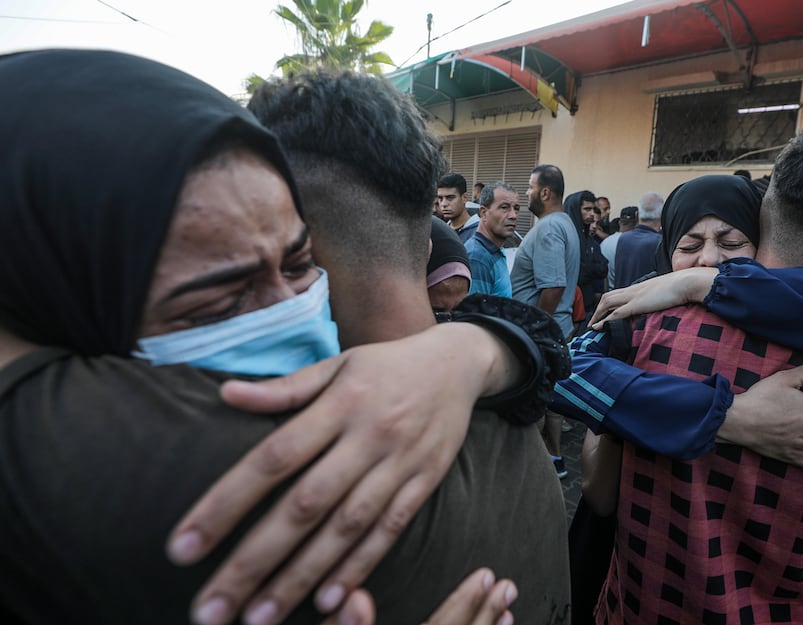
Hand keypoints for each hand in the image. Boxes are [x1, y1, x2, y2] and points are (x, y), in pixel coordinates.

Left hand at [167, 323, 515, 624]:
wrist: (458, 364)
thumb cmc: (386, 366)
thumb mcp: (338, 364)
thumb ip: (285, 388)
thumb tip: (226, 394)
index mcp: (339, 404)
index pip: (273, 459)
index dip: (225, 504)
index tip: (183, 547)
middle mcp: (368, 437)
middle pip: (304, 506)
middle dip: (253, 560)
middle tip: (209, 609)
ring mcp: (399, 464)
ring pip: (345, 529)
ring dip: (300, 577)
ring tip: (258, 618)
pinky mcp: (424, 484)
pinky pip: (390, 531)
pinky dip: (359, 567)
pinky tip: (327, 602)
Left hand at [589, 268, 718, 328]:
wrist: (687, 282)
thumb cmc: (683, 287)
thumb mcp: (669, 293)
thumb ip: (663, 297)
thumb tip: (666, 303)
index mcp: (641, 287)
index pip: (620, 293)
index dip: (610, 302)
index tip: (605, 312)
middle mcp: (634, 289)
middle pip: (608, 296)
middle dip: (599, 309)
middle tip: (593, 320)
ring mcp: (634, 296)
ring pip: (607, 302)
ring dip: (597, 314)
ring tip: (592, 326)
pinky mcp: (637, 304)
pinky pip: (615, 313)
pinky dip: (605, 320)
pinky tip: (598, 327)